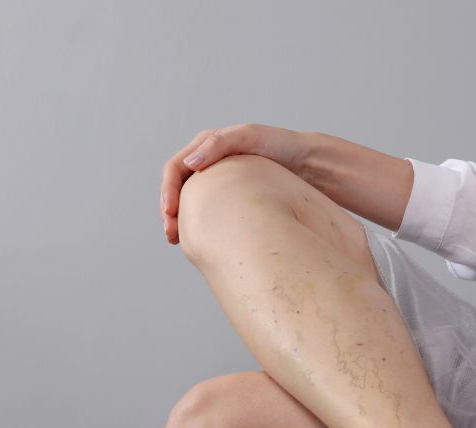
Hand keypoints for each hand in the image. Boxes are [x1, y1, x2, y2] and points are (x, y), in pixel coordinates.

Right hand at [159, 123, 310, 244]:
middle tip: (171, 235)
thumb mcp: (249, 137)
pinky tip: (201, 239)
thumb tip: (191, 163)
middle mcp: (208, 163)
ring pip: (190, 203)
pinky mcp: (232, 197)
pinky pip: (208, 211)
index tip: (170, 213)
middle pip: (177, 189)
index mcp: (206, 146)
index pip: (175, 169)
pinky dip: (200, 224)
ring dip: (181, 221)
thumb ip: (219, 144)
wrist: (307, 164)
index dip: (168, 191)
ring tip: (179, 241)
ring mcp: (219, 181)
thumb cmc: (280, 145)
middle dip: (169, 212)